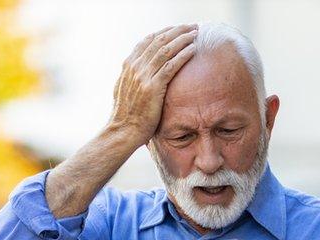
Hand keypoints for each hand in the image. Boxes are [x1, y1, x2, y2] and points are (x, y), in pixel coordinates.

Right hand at [108, 24, 198, 145]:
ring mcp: (143, 77)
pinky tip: (193, 50)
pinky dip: (183, 55)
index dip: (165, 32)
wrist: (123, 131)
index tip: (178, 29)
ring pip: (166, 50)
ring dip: (183, 39)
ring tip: (195, 34)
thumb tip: (139, 70)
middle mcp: (135, 67)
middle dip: (177, 31)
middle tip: (192, 27)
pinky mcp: (152, 87)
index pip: (148, 40)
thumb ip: (132, 77)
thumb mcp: (124, 90)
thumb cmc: (126, 115)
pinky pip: (171, 66)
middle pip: (159, 41)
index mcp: (128, 65)